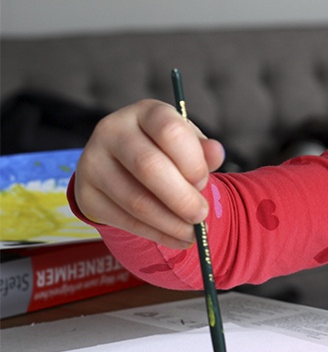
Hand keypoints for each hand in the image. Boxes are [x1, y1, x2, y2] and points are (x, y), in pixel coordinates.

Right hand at [73, 99, 225, 248]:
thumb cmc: (166, 152)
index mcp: (144, 113)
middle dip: (182, 198)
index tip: (203, 182)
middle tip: (202, 215)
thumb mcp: (187, 144)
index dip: (192, 161)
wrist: (123, 166)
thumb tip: (217, 153)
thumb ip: (203, 151)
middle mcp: (112, 131)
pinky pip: (124, 220)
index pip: (169, 130)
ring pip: (135, 200)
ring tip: (193, 233)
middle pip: (148, 166)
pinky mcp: (86, 194)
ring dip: (170, 222)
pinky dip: (155, 234)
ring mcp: (92, 162)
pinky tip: (176, 238)